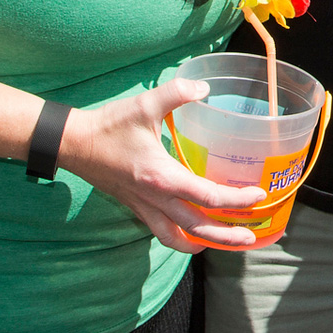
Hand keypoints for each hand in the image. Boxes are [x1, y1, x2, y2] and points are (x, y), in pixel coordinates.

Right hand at [57, 78, 267, 251]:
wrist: (74, 145)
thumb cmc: (109, 127)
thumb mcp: (144, 105)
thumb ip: (177, 93)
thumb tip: (204, 88)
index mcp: (161, 177)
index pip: (207, 197)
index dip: (236, 199)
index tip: (258, 195)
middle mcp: (155, 199)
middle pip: (197, 227)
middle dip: (227, 235)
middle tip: (251, 237)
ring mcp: (145, 207)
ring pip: (179, 237)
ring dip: (205, 243)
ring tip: (227, 243)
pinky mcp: (137, 208)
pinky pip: (162, 232)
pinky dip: (182, 239)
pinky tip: (195, 235)